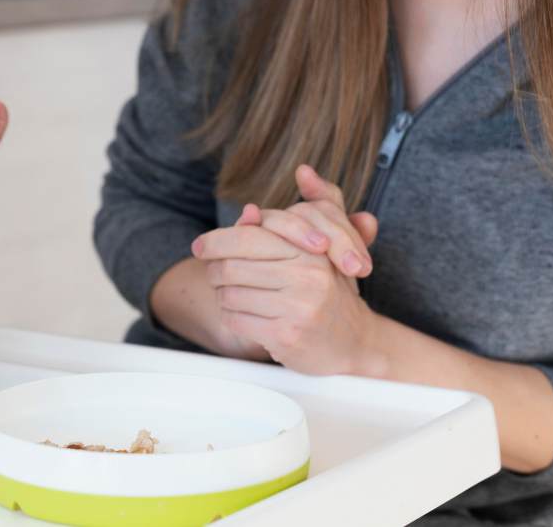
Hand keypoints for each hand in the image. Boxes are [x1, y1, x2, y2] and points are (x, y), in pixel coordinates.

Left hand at [189, 166, 380, 375]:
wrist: (354, 343)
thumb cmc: (325, 294)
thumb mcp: (311, 254)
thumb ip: (280, 228)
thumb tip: (248, 210)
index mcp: (311, 251)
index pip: (249, 236)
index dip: (216, 240)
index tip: (199, 246)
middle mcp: (308, 276)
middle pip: (230, 266)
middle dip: (215, 272)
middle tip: (216, 276)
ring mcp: (298, 307)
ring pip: (229, 294)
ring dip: (224, 297)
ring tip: (238, 298)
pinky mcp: (286, 335)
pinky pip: (235, 320)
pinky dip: (232, 318)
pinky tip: (246, 318)